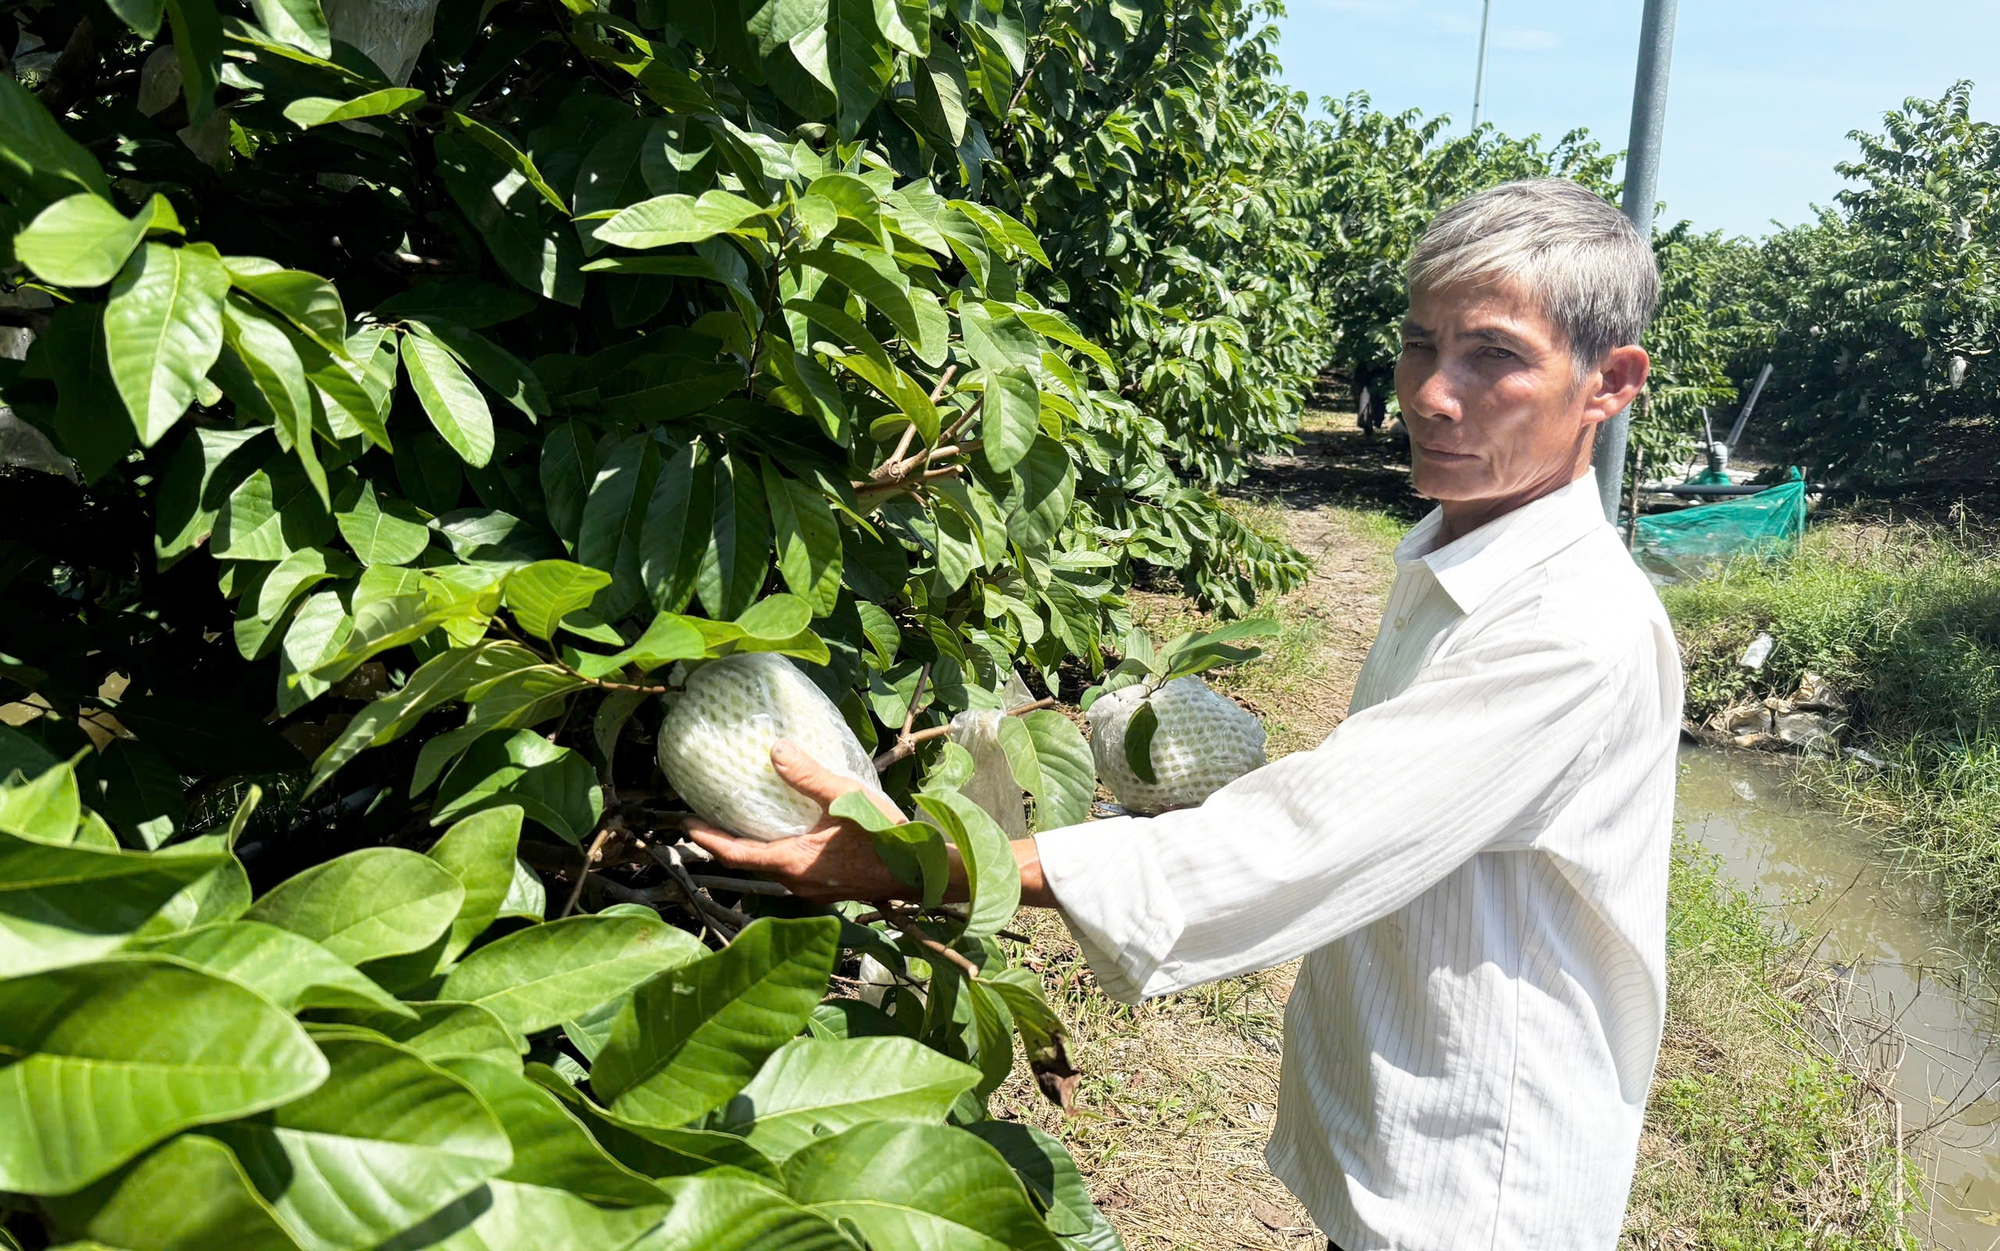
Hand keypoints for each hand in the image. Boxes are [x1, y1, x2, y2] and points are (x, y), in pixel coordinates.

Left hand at [682, 739, 912, 903]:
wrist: (921, 871)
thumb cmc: (885, 837)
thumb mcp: (845, 798)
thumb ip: (808, 776)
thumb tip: (776, 750)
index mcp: (792, 863)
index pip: (735, 854)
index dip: (707, 838)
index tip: (685, 823)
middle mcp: (796, 883)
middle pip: (750, 862)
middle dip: (728, 841)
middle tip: (710, 816)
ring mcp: (813, 890)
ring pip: (772, 867)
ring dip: (755, 846)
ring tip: (745, 820)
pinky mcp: (829, 888)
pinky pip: (792, 870)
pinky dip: (778, 851)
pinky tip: (788, 832)